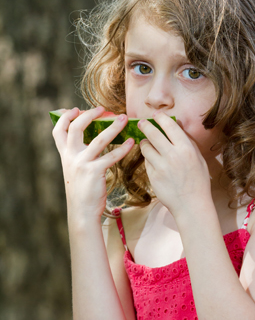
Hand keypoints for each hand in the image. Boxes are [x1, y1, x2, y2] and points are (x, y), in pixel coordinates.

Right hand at [51, 106, 133, 220]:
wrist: (82, 211)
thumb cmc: (83, 189)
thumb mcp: (75, 169)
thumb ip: (78, 154)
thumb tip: (90, 139)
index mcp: (65, 155)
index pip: (58, 130)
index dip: (64, 117)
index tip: (75, 109)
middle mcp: (70, 157)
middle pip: (76, 128)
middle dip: (89, 115)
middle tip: (103, 109)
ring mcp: (82, 164)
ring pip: (98, 139)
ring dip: (113, 127)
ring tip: (124, 118)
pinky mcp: (94, 172)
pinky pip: (111, 156)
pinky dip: (123, 148)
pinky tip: (132, 142)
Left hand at [138, 112, 210, 217]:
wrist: (191, 204)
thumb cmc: (198, 181)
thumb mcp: (199, 159)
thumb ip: (187, 142)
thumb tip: (176, 126)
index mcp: (187, 149)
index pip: (170, 126)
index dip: (161, 118)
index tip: (156, 115)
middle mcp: (173, 156)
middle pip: (153, 134)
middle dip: (145, 125)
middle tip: (141, 123)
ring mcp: (161, 167)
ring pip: (146, 147)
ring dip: (145, 143)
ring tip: (146, 143)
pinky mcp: (152, 176)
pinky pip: (146, 162)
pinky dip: (148, 159)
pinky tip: (153, 161)